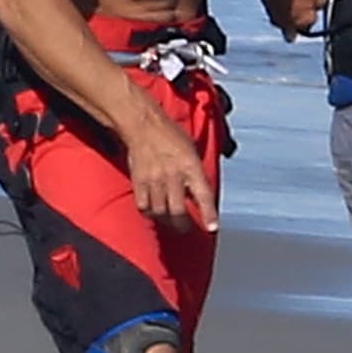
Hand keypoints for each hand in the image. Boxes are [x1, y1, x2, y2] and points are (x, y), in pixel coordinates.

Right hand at [124, 100, 218, 234]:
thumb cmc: (170, 135)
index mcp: (191, 165)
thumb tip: (198, 194)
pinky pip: (144, 206)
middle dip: (183, 224)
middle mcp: (173, 175)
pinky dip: (149, 212)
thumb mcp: (191, 151)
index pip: (203, 195)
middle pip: (178, 211)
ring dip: (166, 220)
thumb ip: (196, 172)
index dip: (209, 214)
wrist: (144, 125)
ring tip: (170, 221)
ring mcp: (155, 179)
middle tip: (185, 228)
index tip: (212, 227)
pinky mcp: (139, 181)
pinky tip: (154, 211)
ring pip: (160, 211)